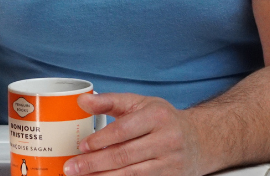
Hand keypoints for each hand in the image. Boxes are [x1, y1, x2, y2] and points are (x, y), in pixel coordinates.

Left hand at [64, 93, 205, 175]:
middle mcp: (167, 140)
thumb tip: (82, 101)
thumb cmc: (163, 120)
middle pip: (124, 155)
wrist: (198, 140)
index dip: (100, 140)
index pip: (124, 130)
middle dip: (94, 164)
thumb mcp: (140, 103)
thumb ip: (110, 101)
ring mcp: (170, 163)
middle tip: (72, 168)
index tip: (81, 146)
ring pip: (132, 174)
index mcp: (158, 116)